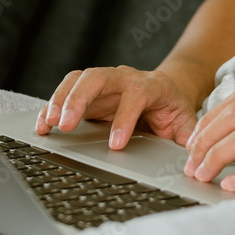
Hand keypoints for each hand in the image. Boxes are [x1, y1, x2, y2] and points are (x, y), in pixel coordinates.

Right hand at [35, 66, 197, 149]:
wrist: (164, 93)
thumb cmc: (173, 111)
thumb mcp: (186, 124)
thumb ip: (188, 138)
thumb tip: (192, 156)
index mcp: (152, 85)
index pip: (136, 95)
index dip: (124, 118)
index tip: (115, 144)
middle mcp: (125, 78)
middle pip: (99, 77)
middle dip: (80, 100)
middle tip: (67, 124)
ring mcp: (104, 82)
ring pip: (79, 79)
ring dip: (61, 100)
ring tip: (50, 123)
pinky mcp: (88, 92)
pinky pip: (66, 90)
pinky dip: (52, 106)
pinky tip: (43, 124)